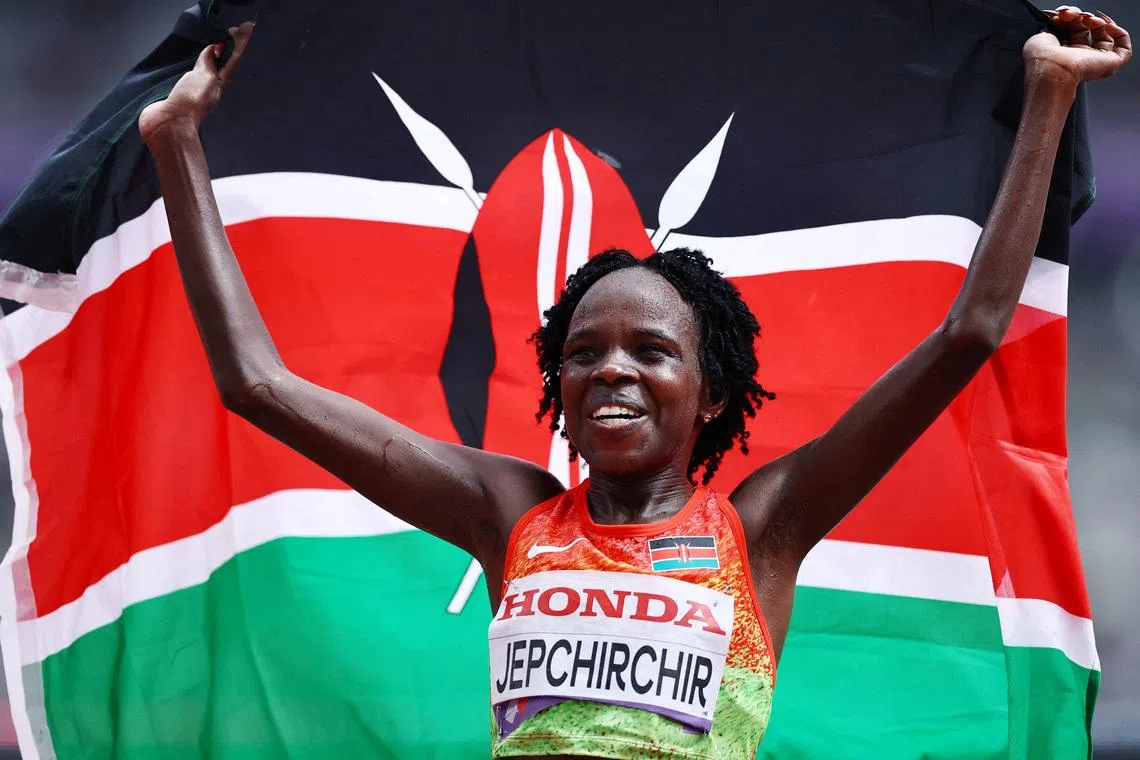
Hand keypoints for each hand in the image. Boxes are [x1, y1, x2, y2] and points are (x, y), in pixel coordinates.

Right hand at [139, 22, 253, 143]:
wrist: (169, 125)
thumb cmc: (189, 103)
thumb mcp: (204, 78)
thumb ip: (209, 62)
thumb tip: (213, 50)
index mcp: (220, 83)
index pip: (233, 57)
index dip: (241, 42)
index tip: (249, 27)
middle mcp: (210, 86)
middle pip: (224, 61)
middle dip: (230, 46)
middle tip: (236, 30)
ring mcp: (196, 89)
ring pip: (210, 67)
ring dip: (215, 54)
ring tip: (219, 43)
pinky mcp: (182, 92)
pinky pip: (194, 73)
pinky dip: (200, 63)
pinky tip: (198, 61)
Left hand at [1023, 7, 1130, 87]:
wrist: (1049, 70)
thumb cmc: (1041, 58)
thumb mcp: (1040, 35)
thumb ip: (1051, 26)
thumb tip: (1060, 19)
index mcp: (1059, 53)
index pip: (1071, 30)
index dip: (1068, 18)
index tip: (1059, 14)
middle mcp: (1077, 58)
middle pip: (1087, 30)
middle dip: (1080, 17)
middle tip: (1070, 14)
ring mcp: (1094, 61)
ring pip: (1105, 37)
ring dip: (1098, 22)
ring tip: (1087, 19)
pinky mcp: (1109, 64)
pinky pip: (1123, 48)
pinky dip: (1119, 32)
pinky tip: (1106, 25)